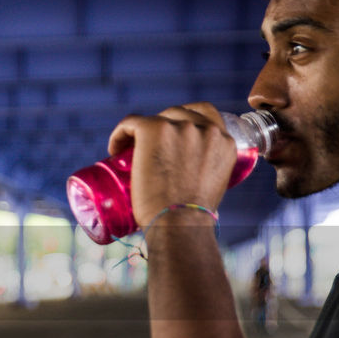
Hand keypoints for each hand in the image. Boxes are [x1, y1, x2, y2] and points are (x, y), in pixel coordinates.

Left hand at [106, 102, 239, 226]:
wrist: (179, 224)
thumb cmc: (192, 219)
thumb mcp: (213, 187)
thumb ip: (206, 172)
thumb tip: (188, 178)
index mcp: (224, 141)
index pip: (205, 114)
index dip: (185, 120)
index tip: (171, 135)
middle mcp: (205, 128)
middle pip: (178, 113)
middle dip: (162, 127)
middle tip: (148, 150)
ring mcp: (179, 127)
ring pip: (155, 119)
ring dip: (142, 131)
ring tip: (128, 152)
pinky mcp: (153, 129)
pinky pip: (130, 123)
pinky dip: (119, 134)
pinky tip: (114, 150)